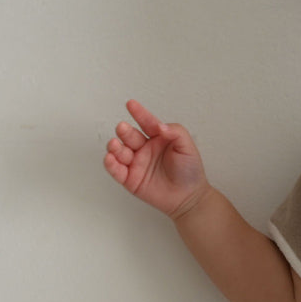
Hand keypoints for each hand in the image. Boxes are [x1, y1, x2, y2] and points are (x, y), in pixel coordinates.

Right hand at [103, 100, 209, 218]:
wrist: (189, 197)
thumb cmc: (190, 171)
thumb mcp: (187, 147)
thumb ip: (175, 132)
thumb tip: (160, 126)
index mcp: (158, 138)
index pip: (146, 123)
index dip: (139, 113)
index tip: (131, 104)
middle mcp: (144, 148)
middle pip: (129, 136)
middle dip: (124, 131)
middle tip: (123, 128)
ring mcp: (136, 163)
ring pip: (120, 151)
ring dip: (114, 147)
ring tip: (115, 145)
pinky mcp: (130, 178)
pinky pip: (116, 170)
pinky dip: (110, 164)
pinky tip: (110, 158)